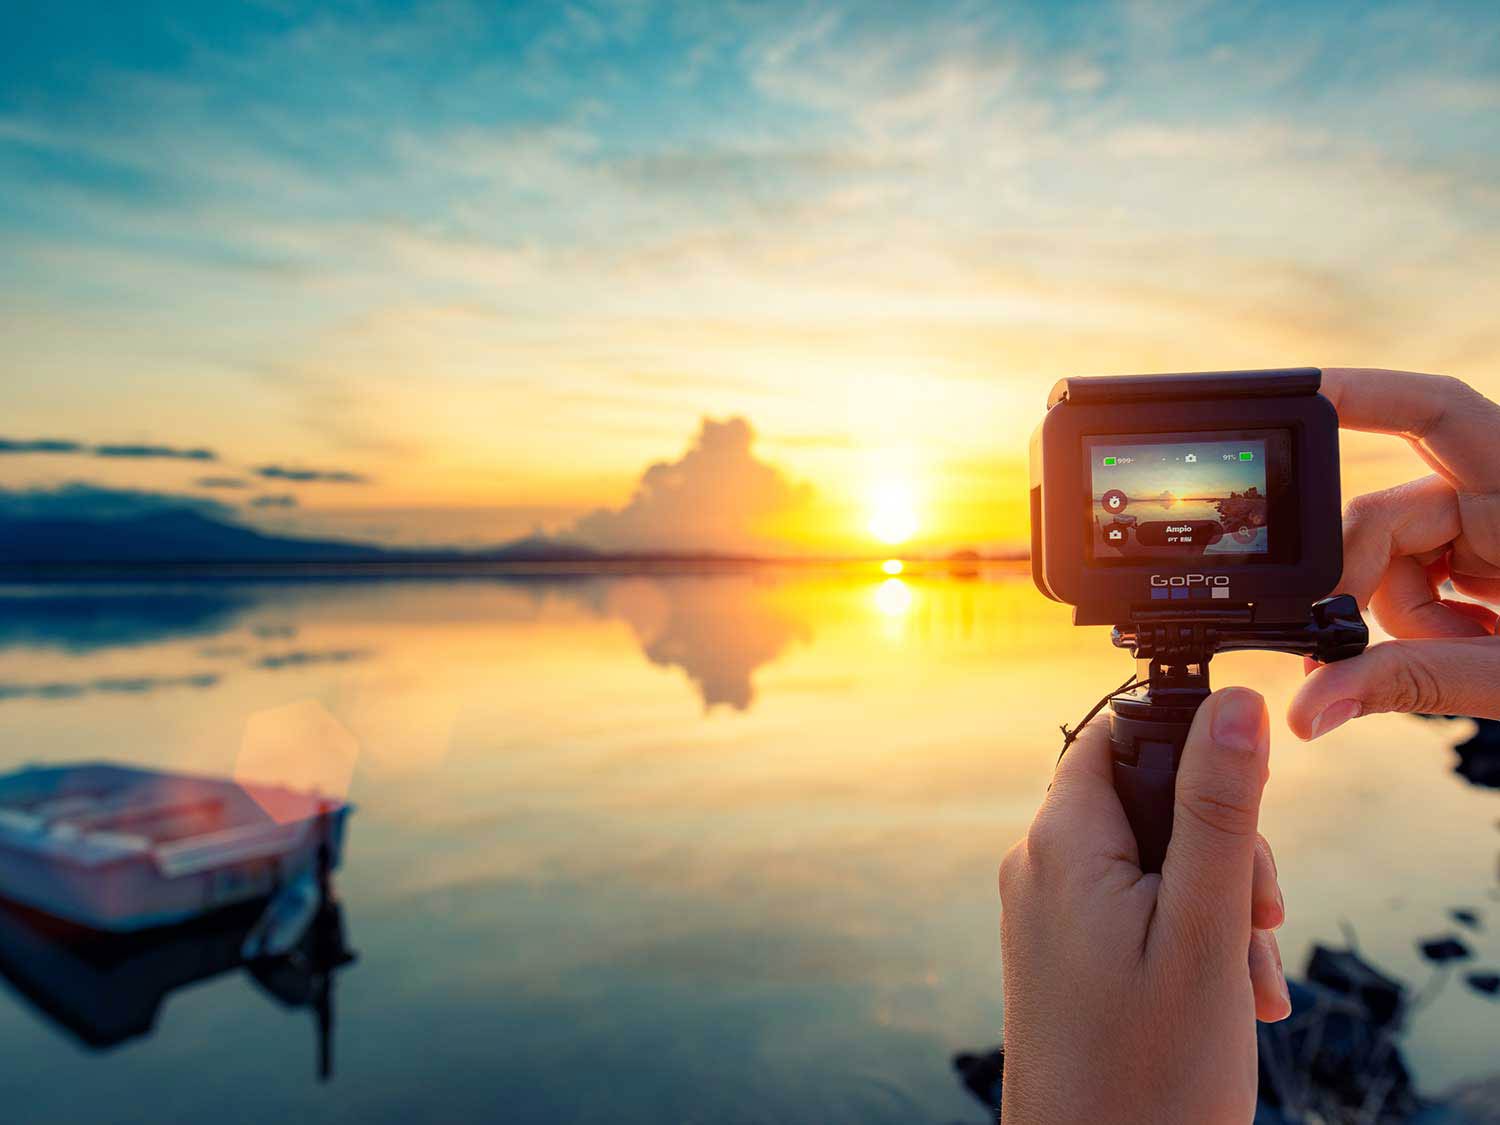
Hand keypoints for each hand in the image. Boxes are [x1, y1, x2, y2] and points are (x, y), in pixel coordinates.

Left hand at [999, 688, 1287, 1123]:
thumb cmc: (1148, 1073)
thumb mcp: (1205, 925)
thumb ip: (1219, 808)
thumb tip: (1235, 702)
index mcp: (1061, 843)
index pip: (1114, 733)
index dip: (1187, 751)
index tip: (1242, 812)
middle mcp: (1040, 868)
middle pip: (1145, 801)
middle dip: (1221, 851)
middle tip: (1260, 923)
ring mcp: (1048, 917)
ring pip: (1150, 865)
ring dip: (1216, 909)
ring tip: (1248, 983)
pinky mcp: (1062, 959)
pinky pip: (1132, 915)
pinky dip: (1187, 941)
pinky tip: (1228, 999)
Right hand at [1289, 369, 1499, 738]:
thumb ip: (1412, 683)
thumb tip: (1305, 708)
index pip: (1436, 413)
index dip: (1363, 393)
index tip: (1296, 391)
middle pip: (1390, 514)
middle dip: (1367, 586)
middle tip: (1346, 649)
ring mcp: (1499, 535)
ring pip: (1397, 562)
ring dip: (1408, 624)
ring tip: (1469, 664)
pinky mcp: (1493, 572)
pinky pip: (1421, 589)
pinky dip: (1427, 631)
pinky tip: (1471, 656)